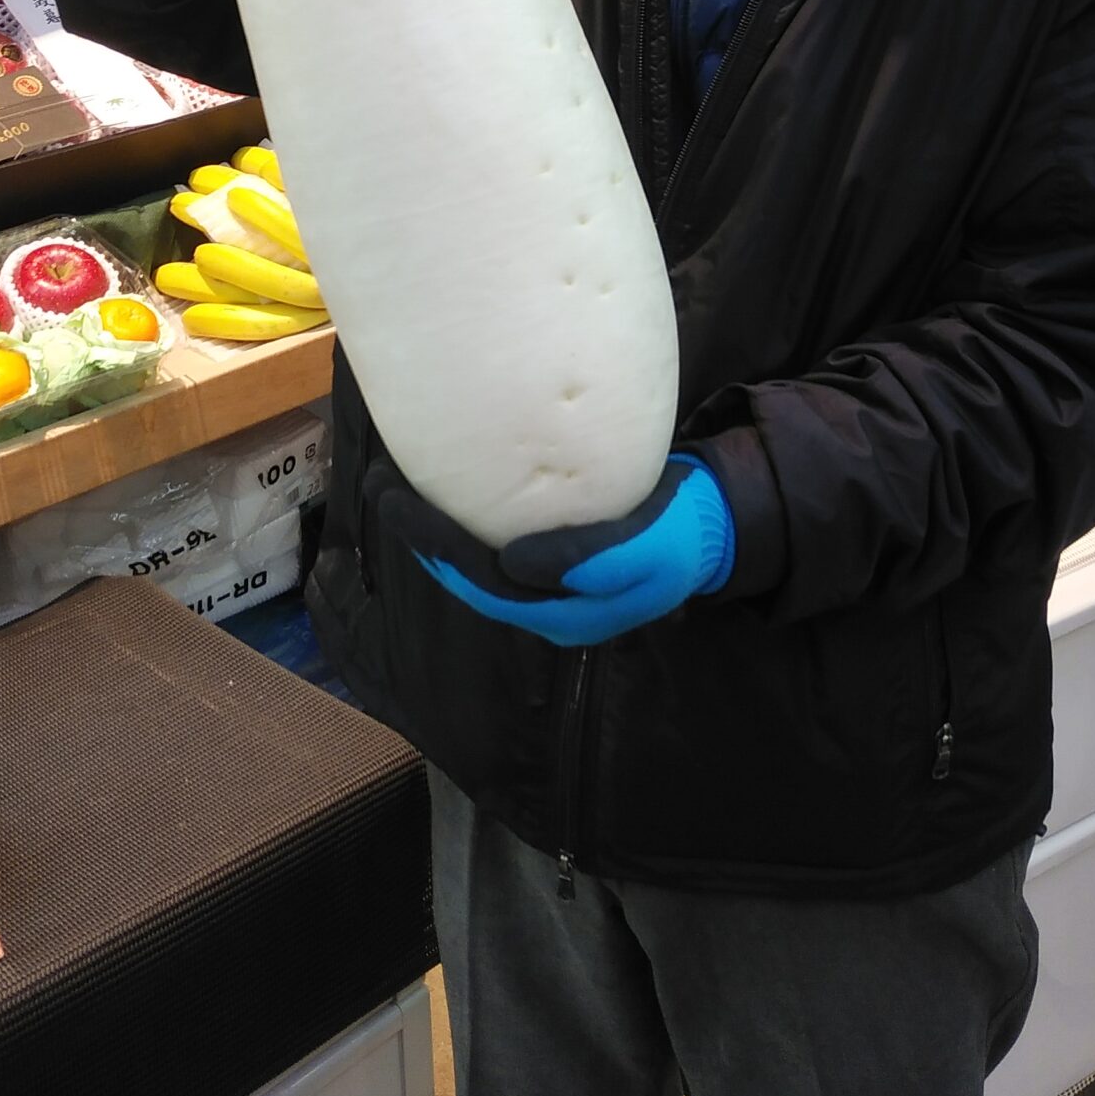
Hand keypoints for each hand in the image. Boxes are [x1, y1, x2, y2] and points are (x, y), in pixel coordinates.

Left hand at [380, 456, 735, 646]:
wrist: (714, 524)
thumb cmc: (683, 535)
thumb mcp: (645, 549)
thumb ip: (586, 559)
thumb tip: (511, 561)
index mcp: (561, 614)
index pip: (481, 583)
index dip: (435, 544)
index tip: (397, 499)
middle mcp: (543, 604)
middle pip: (467, 573)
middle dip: (421, 532)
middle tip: (380, 482)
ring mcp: (548, 582)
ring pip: (474, 559)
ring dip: (435, 524)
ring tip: (397, 481)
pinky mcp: (553, 555)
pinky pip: (494, 539)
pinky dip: (463, 514)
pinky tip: (445, 483)